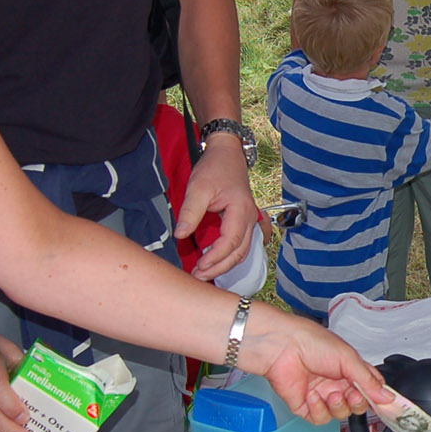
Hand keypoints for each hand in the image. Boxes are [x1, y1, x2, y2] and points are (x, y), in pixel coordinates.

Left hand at [174, 135, 258, 279]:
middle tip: (199, 276)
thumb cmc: (215, 169)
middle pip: (239, 252)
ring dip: (225, 265)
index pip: (230, 242)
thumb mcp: (198, 188)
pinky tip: (219, 263)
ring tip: (205, 273)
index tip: (199, 266)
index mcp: (240, 210)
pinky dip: (231, 257)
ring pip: (242, 251)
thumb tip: (181, 235)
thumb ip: (190, 212)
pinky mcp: (244, 222)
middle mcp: (249, 218)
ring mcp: (249, 221)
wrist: (227, 155)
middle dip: (220, 268)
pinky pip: (242, 245)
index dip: (215, 258)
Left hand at [236, 305, 387, 424]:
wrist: (282, 347)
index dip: (378, 397)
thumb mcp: (348, 359)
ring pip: (340, 415)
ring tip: (332, 393)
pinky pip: (320, 418)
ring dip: (339, 407)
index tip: (385, 404)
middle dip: (358, 403)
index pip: (371, 388)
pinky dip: (319, 409)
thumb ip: (368, 380)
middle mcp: (337, 383)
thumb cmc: (312, 342)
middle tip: (353, 394)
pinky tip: (313, 395)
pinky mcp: (306, 406)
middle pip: (357, 405)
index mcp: (350, 369)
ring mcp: (322, 395)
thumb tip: (387, 396)